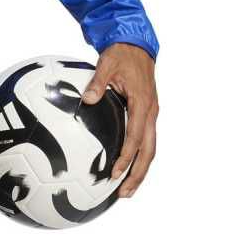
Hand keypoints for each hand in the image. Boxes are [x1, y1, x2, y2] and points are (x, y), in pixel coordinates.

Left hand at [82, 44, 157, 197]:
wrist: (137, 45)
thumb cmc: (122, 54)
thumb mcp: (107, 63)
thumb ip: (97, 82)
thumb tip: (88, 99)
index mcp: (142, 104)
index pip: (135, 137)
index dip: (126, 157)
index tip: (114, 173)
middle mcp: (151, 113)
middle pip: (149, 151)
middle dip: (137, 174)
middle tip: (124, 193)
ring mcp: (151, 115)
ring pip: (150, 149)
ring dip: (139, 171)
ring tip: (126, 191)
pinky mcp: (147, 116)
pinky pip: (145, 142)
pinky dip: (138, 159)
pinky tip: (125, 171)